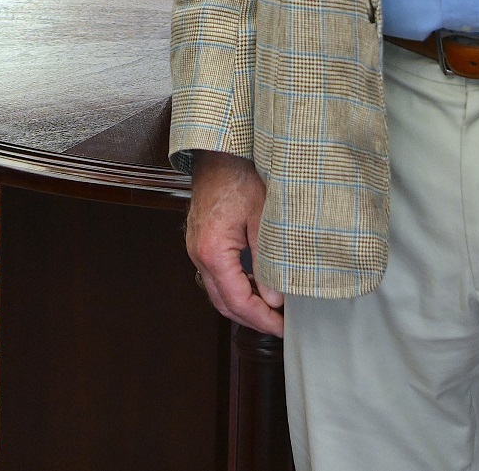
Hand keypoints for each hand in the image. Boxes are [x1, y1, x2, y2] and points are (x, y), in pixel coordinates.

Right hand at [186, 150, 283, 335]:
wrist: (219, 152)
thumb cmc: (239, 176)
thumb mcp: (262, 218)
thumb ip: (267, 260)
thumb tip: (274, 298)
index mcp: (212, 250)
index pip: (237, 300)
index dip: (261, 319)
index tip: (282, 327)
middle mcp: (198, 254)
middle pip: (223, 303)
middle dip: (252, 319)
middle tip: (280, 325)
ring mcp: (196, 249)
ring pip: (218, 292)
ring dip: (243, 305)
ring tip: (272, 309)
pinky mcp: (201, 242)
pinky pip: (216, 276)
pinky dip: (236, 288)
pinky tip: (257, 286)